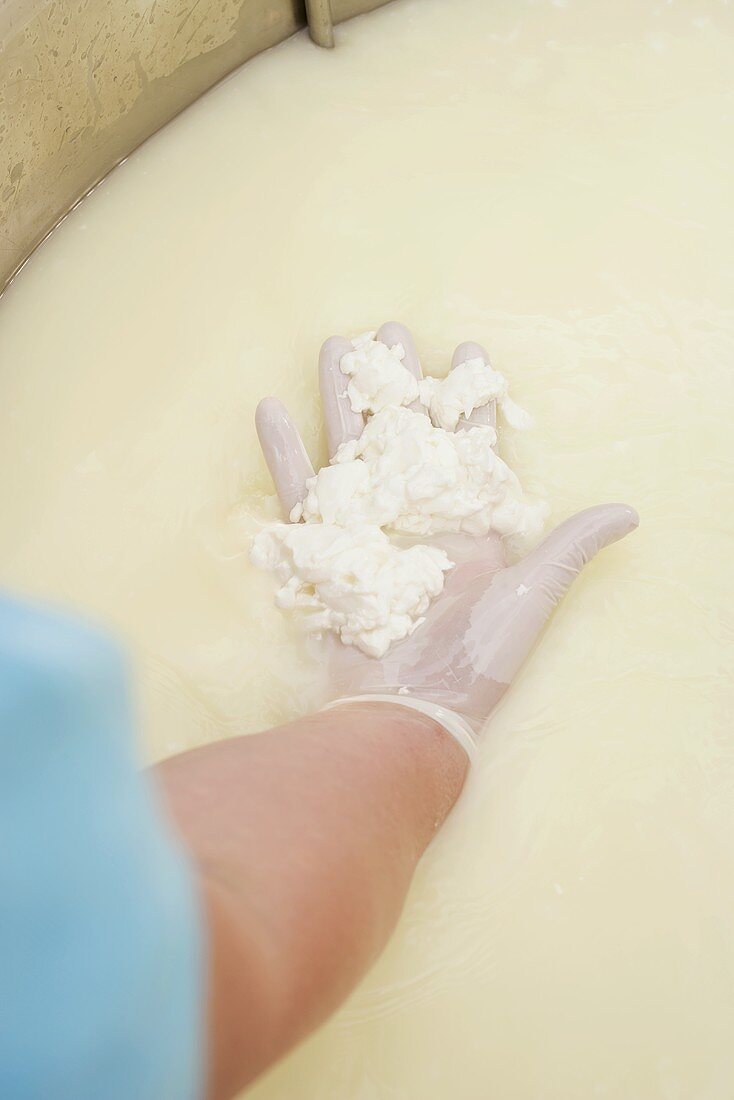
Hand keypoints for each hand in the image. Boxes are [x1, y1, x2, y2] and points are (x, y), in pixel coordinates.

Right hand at [255, 322, 637, 733]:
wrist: (407, 712)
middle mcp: (415, 520)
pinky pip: (298, 493)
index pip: (470, 446)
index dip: (471, 399)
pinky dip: (283, 453)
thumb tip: (628, 512)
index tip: (472, 351)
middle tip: (389, 333)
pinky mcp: (324, 553)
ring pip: (349, 450)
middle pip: (403, 434)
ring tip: (334, 349)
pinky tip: (271, 410)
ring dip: (339, 399)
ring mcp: (366, 533)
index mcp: (467, 524)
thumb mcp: (530, 596)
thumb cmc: (474, 660)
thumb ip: (569, 547)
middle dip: (396, 382)